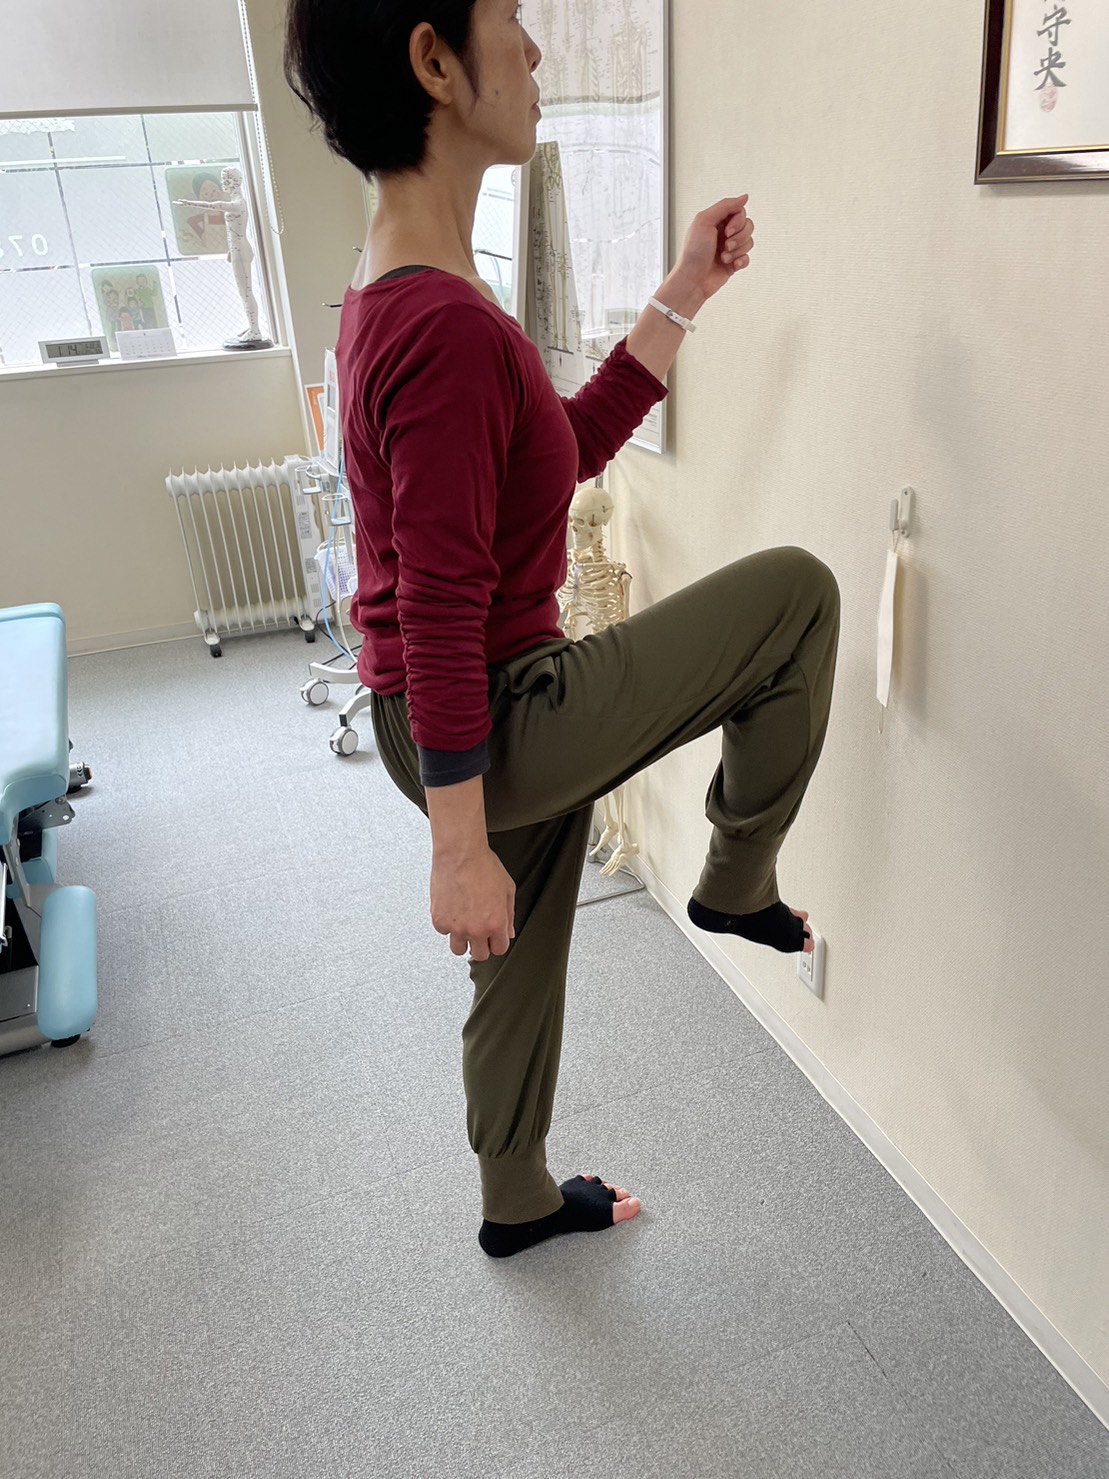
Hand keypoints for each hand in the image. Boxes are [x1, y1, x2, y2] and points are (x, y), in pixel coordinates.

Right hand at [430, 846, 516, 961]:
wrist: (460, 853)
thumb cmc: (483, 865)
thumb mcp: (507, 889)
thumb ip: (509, 915)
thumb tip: (507, 932)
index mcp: (496, 923)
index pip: (499, 949)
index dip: (497, 942)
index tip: (493, 937)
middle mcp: (476, 929)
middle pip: (480, 955)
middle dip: (481, 945)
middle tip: (478, 931)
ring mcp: (456, 926)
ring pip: (458, 949)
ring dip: (462, 939)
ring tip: (463, 922)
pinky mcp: (439, 920)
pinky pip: (443, 932)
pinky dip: (446, 924)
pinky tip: (452, 909)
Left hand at [672, 194, 754, 305]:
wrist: (693, 280)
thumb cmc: (693, 252)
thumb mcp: (704, 221)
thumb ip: (725, 206)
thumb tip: (744, 197)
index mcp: (716, 220)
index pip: (739, 211)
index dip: (738, 221)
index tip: (726, 231)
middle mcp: (724, 232)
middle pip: (748, 225)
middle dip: (739, 237)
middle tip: (725, 245)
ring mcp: (729, 248)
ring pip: (749, 241)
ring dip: (737, 250)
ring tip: (723, 257)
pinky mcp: (733, 263)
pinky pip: (747, 258)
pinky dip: (741, 261)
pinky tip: (730, 265)